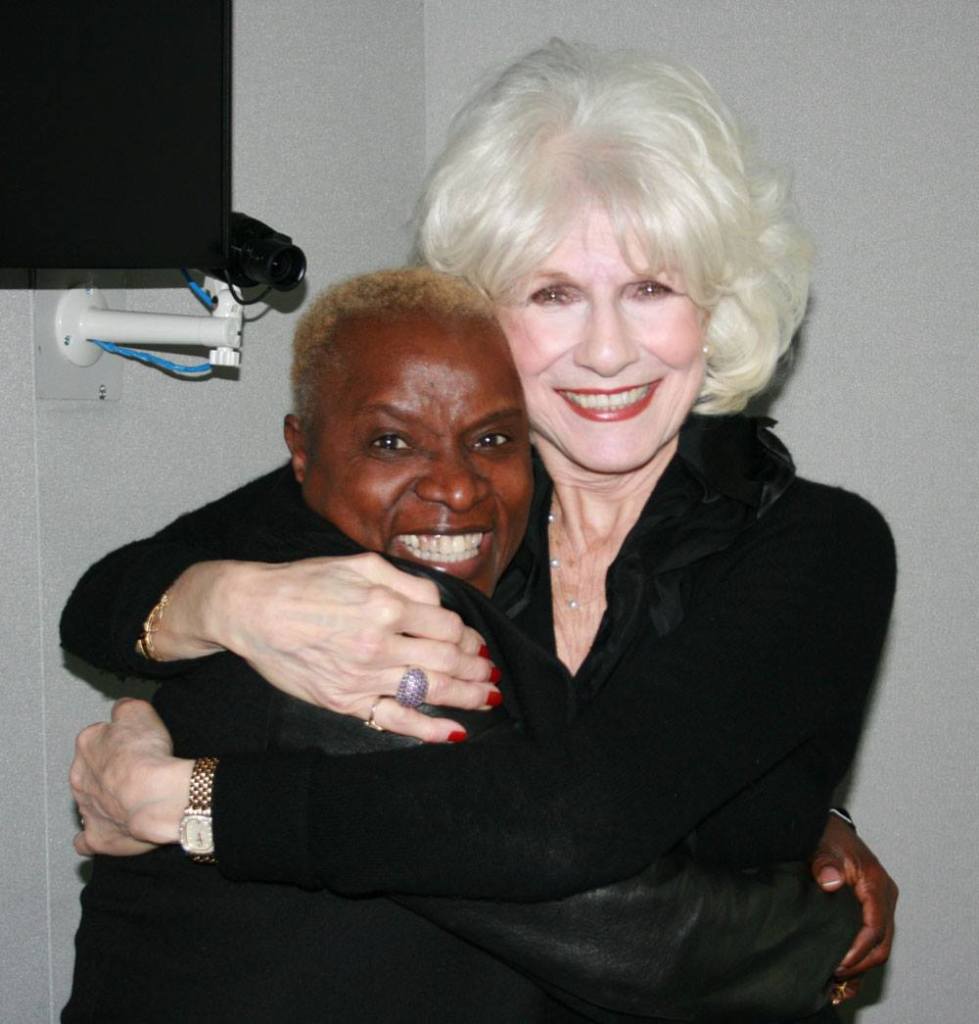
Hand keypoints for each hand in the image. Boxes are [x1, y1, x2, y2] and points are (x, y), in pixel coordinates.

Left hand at [71, 698, 190, 856]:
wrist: (156, 797)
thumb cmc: (148, 757)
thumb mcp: (140, 711)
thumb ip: (126, 707)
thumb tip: (122, 708)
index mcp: (88, 743)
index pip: (98, 735)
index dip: (119, 738)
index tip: (134, 742)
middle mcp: (80, 776)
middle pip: (91, 769)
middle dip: (108, 770)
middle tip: (136, 769)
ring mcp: (87, 808)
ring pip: (89, 801)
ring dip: (104, 799)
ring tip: (131, 798)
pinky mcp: (98, 836)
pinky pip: (88, 838)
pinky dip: (95, 834)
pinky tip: (110, 829)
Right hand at [167, 553, 499, 741]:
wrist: (253, 611)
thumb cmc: (306, 582)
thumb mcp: (361, 563)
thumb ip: (407, 581)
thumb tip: (440, 602)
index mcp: (386, 605)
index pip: (447, 625)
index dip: (467, 635)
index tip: (472, 640)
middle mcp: (379, 643)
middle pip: (447, 660)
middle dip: (476, 668)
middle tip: (491, 671)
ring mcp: (363, 677)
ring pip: (431, 690)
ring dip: (467, 695)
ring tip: (488, 697)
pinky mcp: (346, 701)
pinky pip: (396, 720)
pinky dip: (429, 729)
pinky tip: (455, 732)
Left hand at [810, 814, 897, 981]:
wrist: (831, 828)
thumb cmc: (828, 836)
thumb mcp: (823, 846)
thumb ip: (824, 863)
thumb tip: (832, 881)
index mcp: (876, 883)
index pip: (874, 927)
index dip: (859, 949)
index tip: (840, 962)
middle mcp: (884, 896)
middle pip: (882, 942)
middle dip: (862, 962)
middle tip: (836, 974)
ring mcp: (881, 903)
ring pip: (880, 944)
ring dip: (862, 962)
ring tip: (838, 974)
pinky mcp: (873, 907)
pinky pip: (873, 937)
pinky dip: (862, 953)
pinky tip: (846, 966)